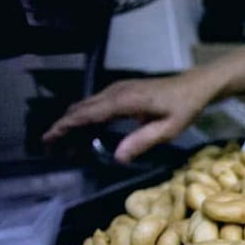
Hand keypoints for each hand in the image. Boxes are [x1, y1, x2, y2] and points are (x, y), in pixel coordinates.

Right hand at [42, 72, 215, 162]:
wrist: (194, 86)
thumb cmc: (184, 108)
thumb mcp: (168, 129)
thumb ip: (142, 142)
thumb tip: (117, 158)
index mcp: (123, 100)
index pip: (86, 114)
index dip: (65, 127)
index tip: (49, 139)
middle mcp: (115, 92)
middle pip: (80, 109)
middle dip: (63, 128)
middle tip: (52, 149)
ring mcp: (117, 90)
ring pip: (86, 106)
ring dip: (73, 124)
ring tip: (65, 146)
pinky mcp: (121, 92)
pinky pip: (97, 105)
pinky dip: (86, 119)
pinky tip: (85, 134)